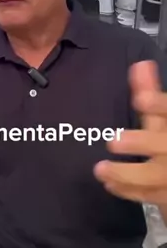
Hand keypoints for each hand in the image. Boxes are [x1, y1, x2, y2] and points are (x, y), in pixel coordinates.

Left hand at [94, 60, 166, 204]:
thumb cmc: (164, 140)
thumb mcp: (161, 118)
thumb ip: (150, 92)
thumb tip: (141, 64)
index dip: (158, 104)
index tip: (141, 99)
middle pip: (165, 145)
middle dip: (142, 143)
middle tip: (113, 142)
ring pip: (156, 176)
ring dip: (127, 174)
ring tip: (100, 169)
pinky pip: (149, 196)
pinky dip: (128, 191)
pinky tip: (108, 184)